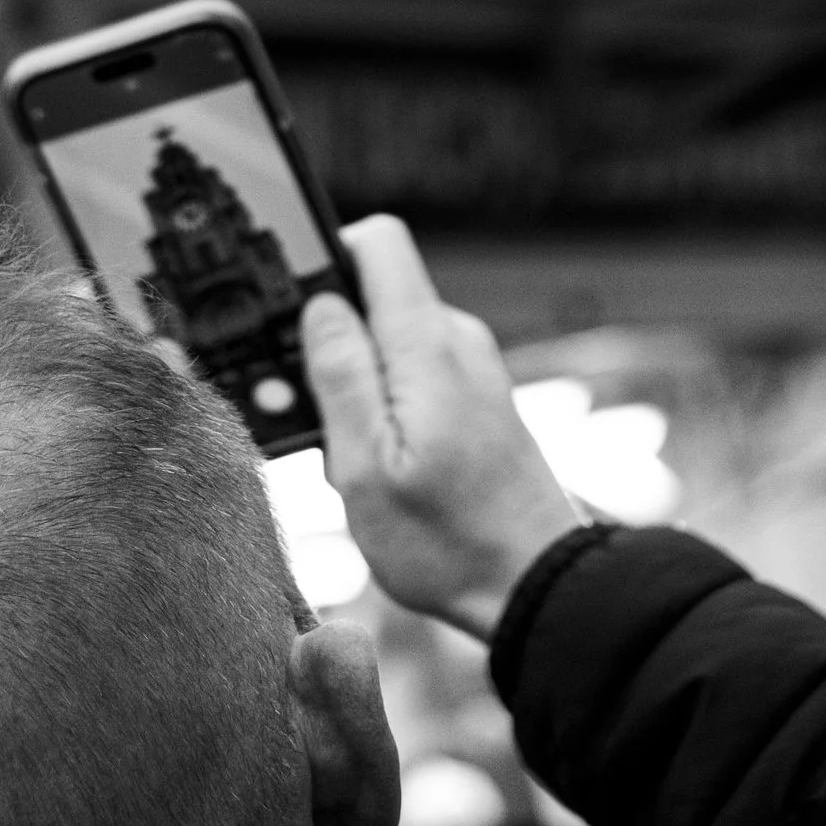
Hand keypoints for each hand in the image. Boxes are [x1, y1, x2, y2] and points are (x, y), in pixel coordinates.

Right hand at [301, 216, 584, 642]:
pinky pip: (412, 377)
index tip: (291, 308)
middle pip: (373, 295)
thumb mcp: (367, 467)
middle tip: (325, 425)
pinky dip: (387, 412)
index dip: (324, 254)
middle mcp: (456, 340)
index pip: (375, 240)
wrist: (534, 586)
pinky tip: (388, 472)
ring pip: (388, 344)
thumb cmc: (449, 541)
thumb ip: (340, 375)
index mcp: (425, 344)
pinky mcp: (477, 398)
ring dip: (359, 392)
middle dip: (332, 347)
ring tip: (360, 465)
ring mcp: (471, 368)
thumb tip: (319, 304)